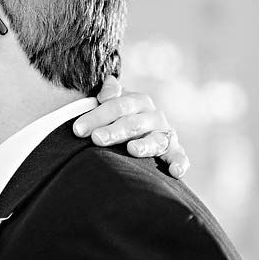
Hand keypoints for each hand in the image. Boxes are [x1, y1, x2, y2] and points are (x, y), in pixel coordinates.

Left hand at [72, 75, 189, 178]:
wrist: (139, 124)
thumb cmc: (119, 115)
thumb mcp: (114, 101)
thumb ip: (110, 93)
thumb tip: (108, 87)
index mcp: (137, 101)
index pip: (117, 106)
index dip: (97, 116)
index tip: (78, 129)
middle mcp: (153, 116)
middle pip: (133, 123)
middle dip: (114, 131)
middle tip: (96, 138)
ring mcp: (164, 133)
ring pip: (155, 140)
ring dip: (144, 145)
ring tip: (131, 150)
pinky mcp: (174, 150)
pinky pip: (179, 156)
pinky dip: (179, 163)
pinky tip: (175, 172)